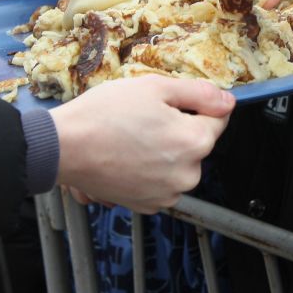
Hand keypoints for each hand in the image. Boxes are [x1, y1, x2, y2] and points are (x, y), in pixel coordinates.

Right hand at [51, 77, 234, 211]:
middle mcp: (187, 174)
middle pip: (196, 144)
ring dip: (164, 151)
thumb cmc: (104, 114)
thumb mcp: (155, 87)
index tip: (175, 102)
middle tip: (145, 118)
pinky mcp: (147, 205)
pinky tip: (127, 156)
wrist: (64, 147)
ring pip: (178, 164)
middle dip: (178, 129)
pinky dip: (150, 170)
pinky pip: (161, 182)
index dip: (197, 105)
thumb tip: (228, 101)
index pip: (218, 119)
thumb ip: (199, 93)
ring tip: (132, 138)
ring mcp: (167, 193)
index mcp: (195, 142)